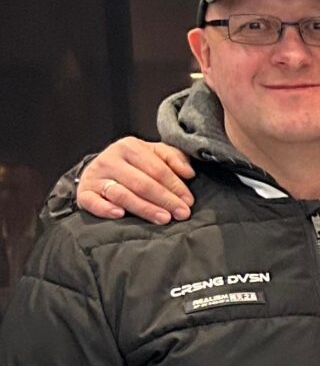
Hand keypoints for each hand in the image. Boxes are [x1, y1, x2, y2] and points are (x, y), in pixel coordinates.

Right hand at [75, 137, 195, 223]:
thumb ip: (173, 158)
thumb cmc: (133, 165)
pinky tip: (120, 215)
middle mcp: (110, 159)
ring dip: (144, 208)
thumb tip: (189, 173)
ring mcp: (95, 176)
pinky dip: (106, 209)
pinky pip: (93, 202)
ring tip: (163, 218)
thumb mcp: (154, 154)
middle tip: (182, 214)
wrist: (98, 171)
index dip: (175, 186)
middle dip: (165, 200)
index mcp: (129, 147)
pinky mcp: (84, 193)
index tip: (188, 201)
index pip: (157, 168)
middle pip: (142, 183)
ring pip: (122, 194)